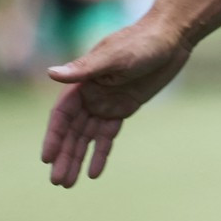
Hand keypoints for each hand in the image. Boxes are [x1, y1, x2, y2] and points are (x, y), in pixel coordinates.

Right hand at [42, 20, 191, 186]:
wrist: (172, 37)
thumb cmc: (142, 41)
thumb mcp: (115, 56)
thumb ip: (85, 69)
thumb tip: (50, 73)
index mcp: (82, 82)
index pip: (61, 116)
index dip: (54, 137)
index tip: (47, 159)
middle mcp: (91, 95)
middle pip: (72, 131)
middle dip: (64, 155)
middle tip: (58, 181)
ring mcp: (107, 103)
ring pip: (87, 136)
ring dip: (78, 158)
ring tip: (69, 183)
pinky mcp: (124, 108)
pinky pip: (108, 134)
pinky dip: (101, 152)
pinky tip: (95, 172)